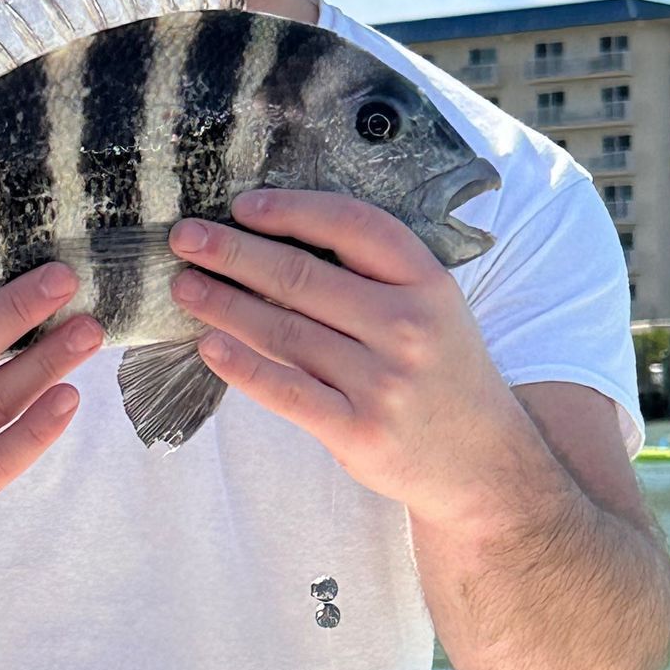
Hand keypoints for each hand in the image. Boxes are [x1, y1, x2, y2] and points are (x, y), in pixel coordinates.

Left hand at [167, 190, 526, 520]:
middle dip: (233, 252)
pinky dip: (241, 365)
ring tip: (185, 287)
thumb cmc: (443, 376)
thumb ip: (377, 277)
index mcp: (428, 284)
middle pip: (302, 276)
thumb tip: (279, 239)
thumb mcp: (434, 310)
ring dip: (223, 304)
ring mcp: (383, 382)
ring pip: (283, 331)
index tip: (243, 205)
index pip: (353, 226)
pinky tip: (209, 345)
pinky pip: (285, 389)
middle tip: (185, 238)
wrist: (483, 464)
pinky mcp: (357, 431)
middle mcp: (408, 328)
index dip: (292, 209)